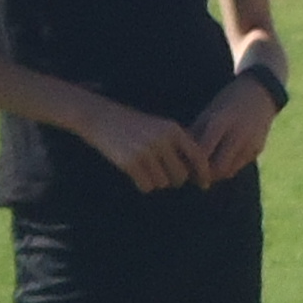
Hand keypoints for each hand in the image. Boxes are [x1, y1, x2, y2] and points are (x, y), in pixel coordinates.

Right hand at [71, 95, 206, 193]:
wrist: (98, 116)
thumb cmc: (132, 125)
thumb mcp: (158, 126)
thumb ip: (178, 144)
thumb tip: (199, 172)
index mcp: (172, 129)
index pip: (198, 157)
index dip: (203, 173)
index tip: (204, 185)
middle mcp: (161, 139)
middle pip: (181, 176)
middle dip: (174, 179)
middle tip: (163, 175)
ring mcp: (145, 151)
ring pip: (163, 183)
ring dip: (156, 181)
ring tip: (145, 168)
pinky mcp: (130, 162)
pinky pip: (147, 186)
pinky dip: (143, 184)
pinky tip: (136, 174)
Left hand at [187, 75, 274, 183]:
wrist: (261, 93)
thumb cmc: (228, 100)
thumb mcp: (209, 112)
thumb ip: (197, 132)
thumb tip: (181, 153)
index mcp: (221, 123)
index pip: (204, 153)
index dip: (193, 164)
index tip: (184, 167)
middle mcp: (238, 136)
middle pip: (219, 168)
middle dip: (206, 175)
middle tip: (194, 175)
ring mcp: (251, 144)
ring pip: (230, 171)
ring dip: (217, 174)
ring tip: (206, 170)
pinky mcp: (258, 150)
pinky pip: (239, 166)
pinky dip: (228, 167)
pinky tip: (221, 162)